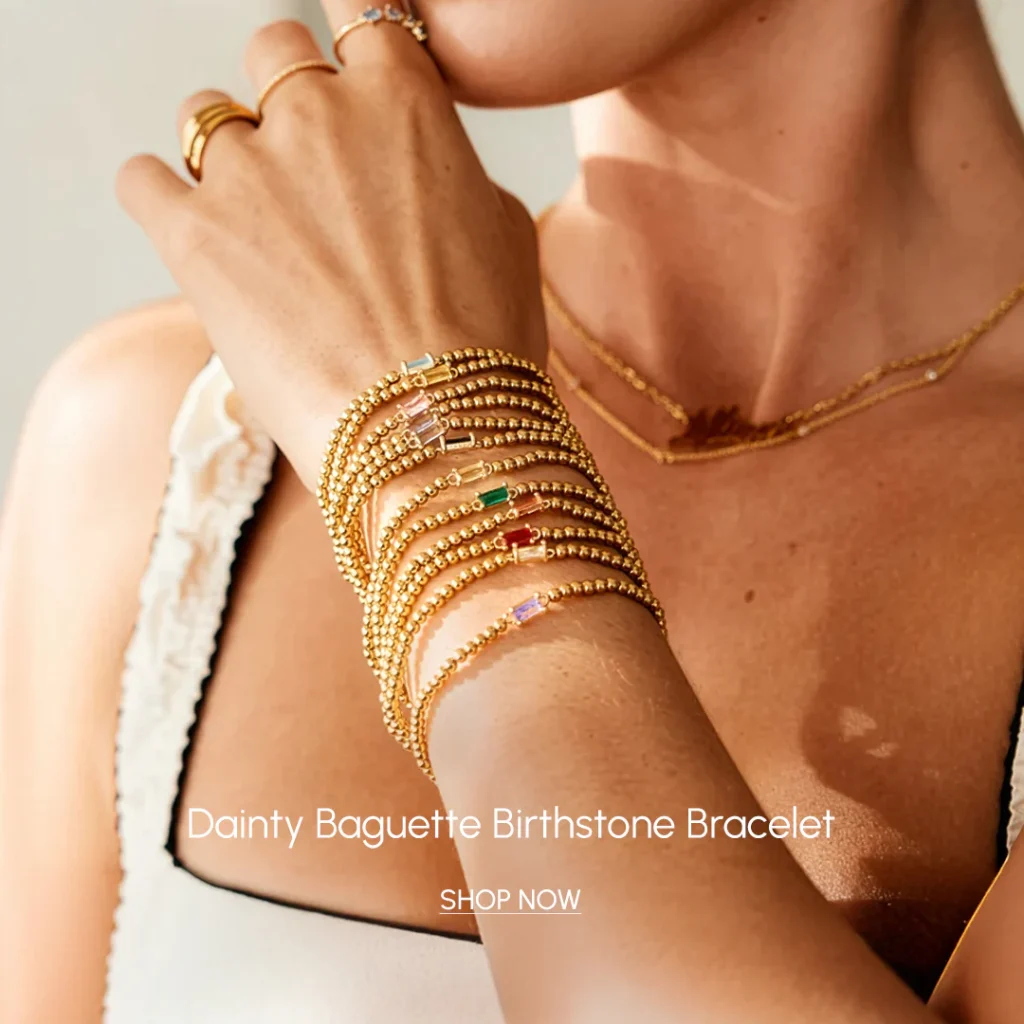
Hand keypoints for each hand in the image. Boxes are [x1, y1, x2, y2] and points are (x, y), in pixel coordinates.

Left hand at [116, 7, 545, 490]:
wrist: (432, 429)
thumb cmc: (484, 344)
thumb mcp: (504, 235)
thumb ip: (451, 171)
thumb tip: (422, 168)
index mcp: (403, 101)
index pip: (364, 12)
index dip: (354, 43)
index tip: (350, 74)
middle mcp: (318, 114)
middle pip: (274, 51)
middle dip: (289, 99)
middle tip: (310, 169)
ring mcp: (248, 173)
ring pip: (205, 115)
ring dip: (229, 157)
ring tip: (261, 228)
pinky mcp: (192, 237)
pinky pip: (143, 180)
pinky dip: (161, 197)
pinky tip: (192, 231)